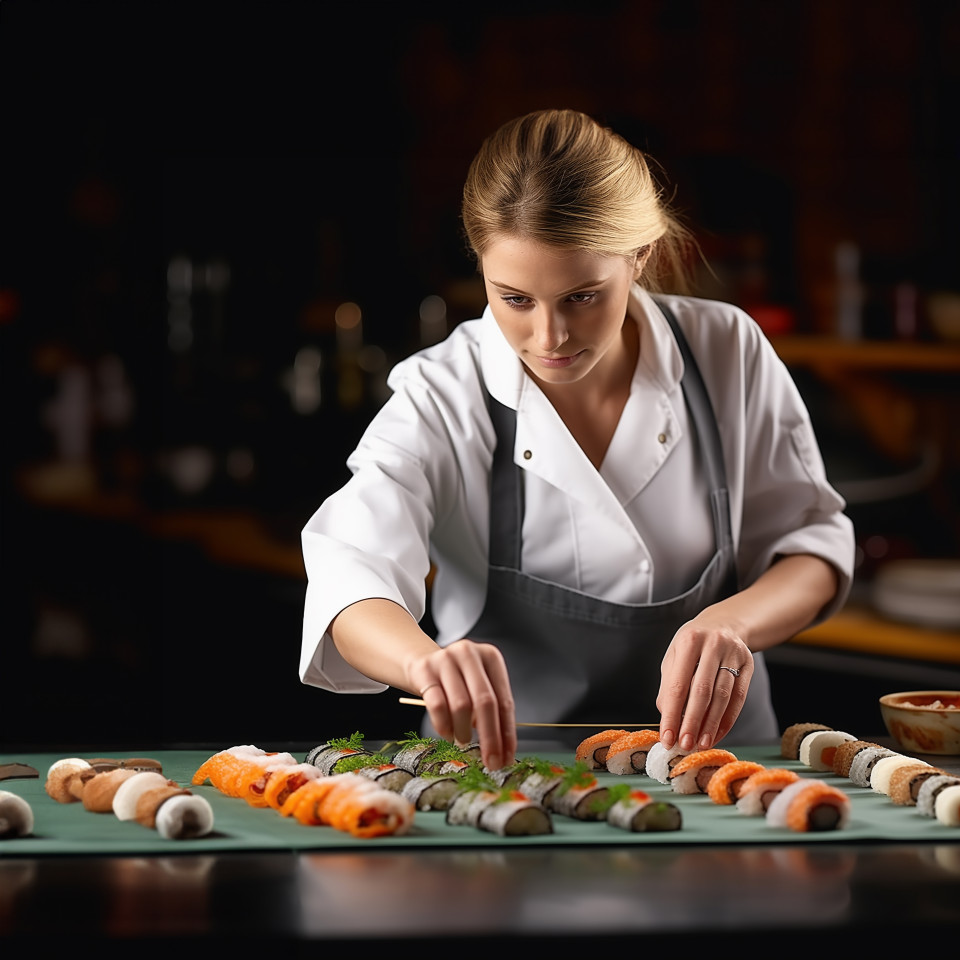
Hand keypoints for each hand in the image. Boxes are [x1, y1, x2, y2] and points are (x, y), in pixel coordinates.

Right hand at [407, 638, 516, 770]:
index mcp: (491, 657)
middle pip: (485, 702)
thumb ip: (491, 712)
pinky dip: (444, 725)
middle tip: (491, 762)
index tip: (507, 757)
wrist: (423, 663)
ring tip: (463, 741)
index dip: (507, 733)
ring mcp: (445, 659)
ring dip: (464, 731)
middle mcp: (469, 653)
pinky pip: (437, 704)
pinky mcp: (424, 669)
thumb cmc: (457, 681)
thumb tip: (503, 751)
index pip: (505, 700)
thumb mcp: (478, 688)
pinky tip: (448, 734)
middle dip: (490, 737)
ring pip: (461, 705)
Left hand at [656, 613, 753, 751]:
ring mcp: (734, 654)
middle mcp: (713, 644)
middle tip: (685, 745)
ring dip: (711, 725)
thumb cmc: (693, 644)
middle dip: (692, 722)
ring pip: (723, 696)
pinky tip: (717, 734)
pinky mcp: (749, 664)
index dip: (672, 714)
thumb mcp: (675, 656)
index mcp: (689, 640)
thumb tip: (666, 717)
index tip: (666, 737)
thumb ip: (669, 685)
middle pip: (703, 691)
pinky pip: (739, 698)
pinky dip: (727, 720)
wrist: (724, 624)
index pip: (678, 684)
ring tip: (701, 744)